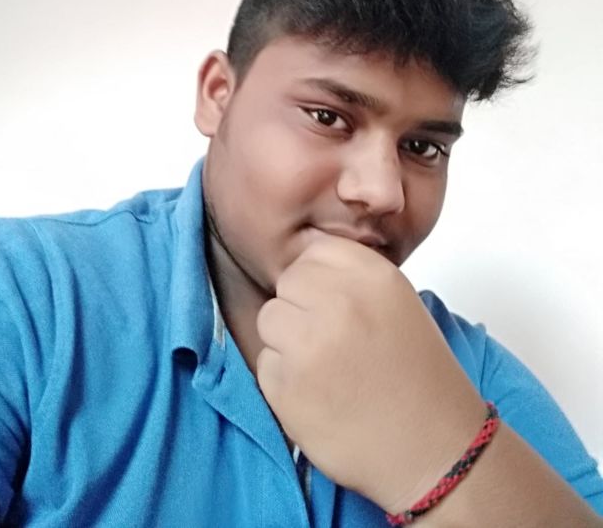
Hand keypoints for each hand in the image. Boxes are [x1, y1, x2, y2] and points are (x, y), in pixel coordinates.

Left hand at [256, 231, 485, 512]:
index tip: (331, 302)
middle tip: (327, 339)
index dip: (318, 278)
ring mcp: (309, 345)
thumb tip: (304, 261)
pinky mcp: (286, 388)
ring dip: (287, 341)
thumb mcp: (397, 302)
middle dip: (300, 307)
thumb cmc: (419, 376)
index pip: (313, 251)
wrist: (436, 450)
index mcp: (372, 277)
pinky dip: (282, 380)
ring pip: (269, 320)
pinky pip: (265, 364)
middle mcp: (339, 303)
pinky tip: (317, 395)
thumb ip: (352, 278)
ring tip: (323, 367)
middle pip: (286, 283)